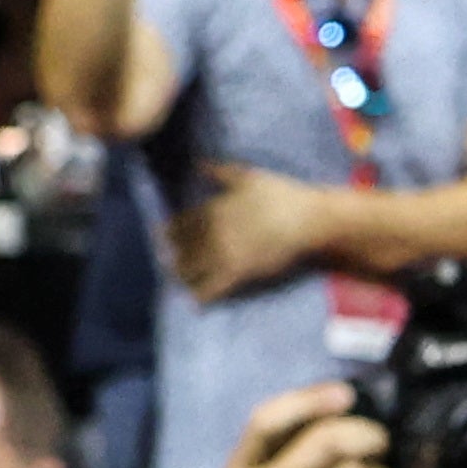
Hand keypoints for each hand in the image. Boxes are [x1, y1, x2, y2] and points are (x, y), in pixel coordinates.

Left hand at [168, 163, 338, 304]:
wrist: (303, 218)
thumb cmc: (278, 193)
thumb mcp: (246, 175)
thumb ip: (219, 172)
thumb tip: (197, 164)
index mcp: (212, 209)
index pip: (180, 224)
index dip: (168, 234)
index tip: (162, 239)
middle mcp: (211, 232)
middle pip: (182, 250)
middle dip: (173, 258)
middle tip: (169, 265)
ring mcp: (224, 254)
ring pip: (192, 271)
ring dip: (183, 278)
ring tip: (181, 283)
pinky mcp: (238, 273)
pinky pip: (213, 288)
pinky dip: (202, 296)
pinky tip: (197, 303)